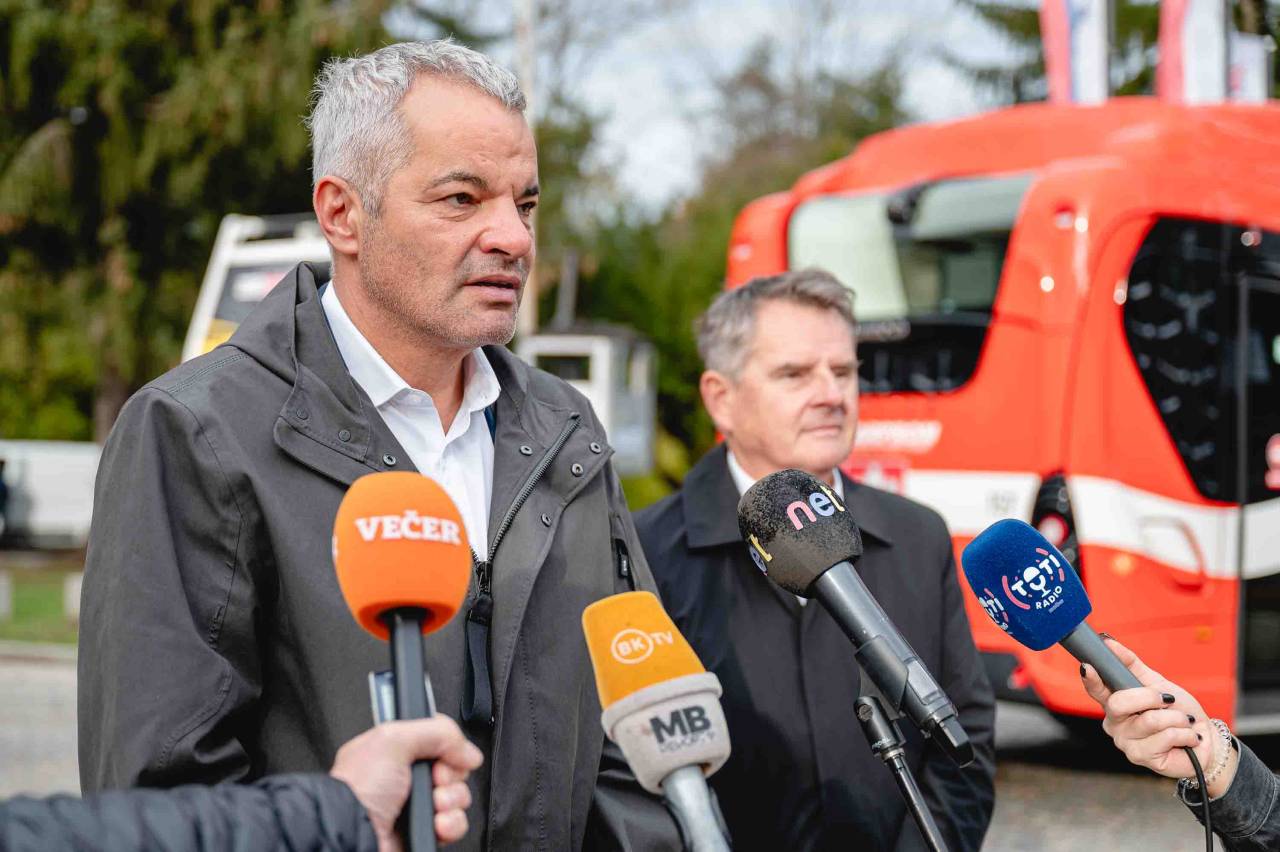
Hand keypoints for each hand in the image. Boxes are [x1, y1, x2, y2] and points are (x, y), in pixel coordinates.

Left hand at [330, 717, 483, 850]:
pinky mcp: (425, 829)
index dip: (449, 745)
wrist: (353, 833)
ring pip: (458, 795)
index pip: (439, 738)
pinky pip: (456, 823)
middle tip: (434, 779)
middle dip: (451, 775)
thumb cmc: (358, 790)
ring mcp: (417, 803)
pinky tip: (436, 823)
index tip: (442, 754)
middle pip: (453, 766)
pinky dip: (451, 823)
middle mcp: (407, 776)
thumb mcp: (394, 740)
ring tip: (434, 804)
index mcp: (397, 750)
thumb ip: (437, 731)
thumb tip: (468, 750)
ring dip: (452, 800)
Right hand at [1079, 637, 1234, 793]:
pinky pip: (1166, 736)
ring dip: (1176, 717)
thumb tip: (1108, 641)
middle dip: (1150, 696)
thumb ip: (1131, 664)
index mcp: (1115, 704)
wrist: (1204, 740)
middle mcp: (1114, 724)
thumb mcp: (1157, 683)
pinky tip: (1187, 738)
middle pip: (1119, 703)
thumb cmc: (1179, 711)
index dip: (1090, 679)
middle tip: (1168, 700)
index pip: (1096, 690)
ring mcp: (1125, 742)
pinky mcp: (1141, 758)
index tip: (1087, 666)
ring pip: (1149, 719)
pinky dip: (1184, 733)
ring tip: (1182, 722)